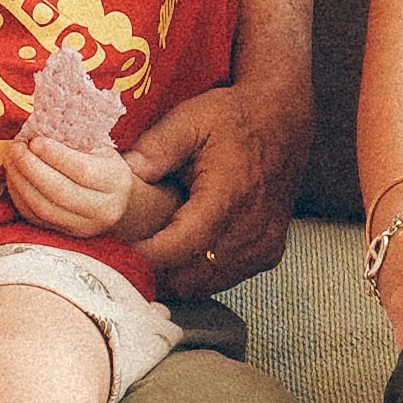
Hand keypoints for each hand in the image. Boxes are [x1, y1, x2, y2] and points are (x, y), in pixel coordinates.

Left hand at [0, 118, 137, 235]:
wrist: (117, 201)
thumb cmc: (102, 165)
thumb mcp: (99, 148)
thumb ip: (75, 140)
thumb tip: (39, 125)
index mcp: (114, 181)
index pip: (82, 171)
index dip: (54, 155)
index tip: (35, 140)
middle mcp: (103, 209)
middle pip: (60, 193)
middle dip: (31, 168)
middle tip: (17, 148)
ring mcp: (83, 227)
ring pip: (44, 209)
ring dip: (20, 182)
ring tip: (11, 160)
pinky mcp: (65, 235)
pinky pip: (36, 218)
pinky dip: (19, 197)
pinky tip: (14, 178)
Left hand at [117, 78, 302, 293]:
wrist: (284, 120)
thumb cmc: (235, 118)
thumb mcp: (191, 118)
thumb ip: (157, 146)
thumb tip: (125, 172)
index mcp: (229, 197)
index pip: (181, 246)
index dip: (146, 255)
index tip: (118, 250)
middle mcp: (251, 229)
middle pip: (191, 276)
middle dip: (155, 272)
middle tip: (124, 257)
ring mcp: (263, 246)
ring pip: (207, 284)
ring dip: (176, 277)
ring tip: (147, 257)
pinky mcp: (269, 253)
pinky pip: (226, 278)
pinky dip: (199, 274)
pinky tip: (179, 255)